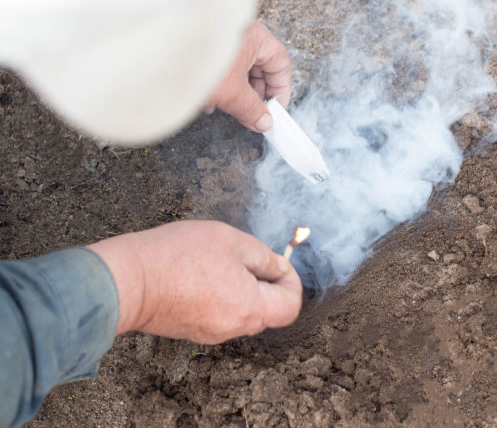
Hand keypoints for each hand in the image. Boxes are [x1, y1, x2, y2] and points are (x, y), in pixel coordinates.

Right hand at [87, 220, 301, 343]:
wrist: (127, 280)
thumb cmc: (178, 256)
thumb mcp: (231, 241)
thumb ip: (263, 256)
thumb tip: (279, 268)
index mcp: (250, 308)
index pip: (291, 306)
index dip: (291, 280)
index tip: (276, 261)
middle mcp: (234, 328)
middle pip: (269, 310)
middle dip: (267, 282)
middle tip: (246, 256)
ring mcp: (212, 333)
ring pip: (243, 311)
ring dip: (243, 287)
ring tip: (219, 261)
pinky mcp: (193, 330)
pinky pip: (221, 313)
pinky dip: (222, 295)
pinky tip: (202, 273)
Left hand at [206, 21, 291, 132]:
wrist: (156, 54)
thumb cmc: (198, 61)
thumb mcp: (232, 92)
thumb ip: (252, 110)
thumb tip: (264, 122)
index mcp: (255, 37)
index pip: (280, 63)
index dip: (281, 89)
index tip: (276, 110)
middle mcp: (240, 34)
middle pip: (260, 66)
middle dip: (257, 94)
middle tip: (255, 114)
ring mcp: (220, 39)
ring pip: (238, 68)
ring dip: (237, 93)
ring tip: (230, 109)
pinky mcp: (202, 49)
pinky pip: (220, 68)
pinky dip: (220, 86)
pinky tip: (209, 103)